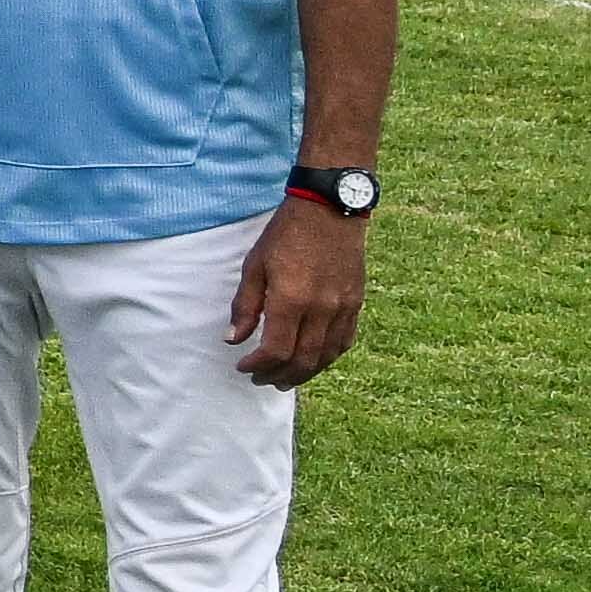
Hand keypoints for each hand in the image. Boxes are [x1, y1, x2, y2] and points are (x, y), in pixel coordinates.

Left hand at [230, 197, 366, 387]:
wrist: (329, 211)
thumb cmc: (285, 235)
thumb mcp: (254, 266)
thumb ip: (245, 306)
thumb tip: (233, 339)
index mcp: (292, 300)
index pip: (276, 350)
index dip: (258, 365)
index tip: (242, 366)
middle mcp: (322, 310)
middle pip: (302, 360)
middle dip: (278, 376)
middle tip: (260, 380)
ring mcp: (343, 309)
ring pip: (325, 356)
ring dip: (303, 373)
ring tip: (283, 379)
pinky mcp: (356, 304)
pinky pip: (344, 342)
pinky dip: (327, 357)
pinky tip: (313, 360)